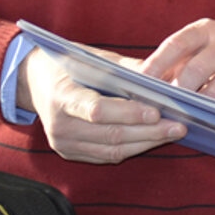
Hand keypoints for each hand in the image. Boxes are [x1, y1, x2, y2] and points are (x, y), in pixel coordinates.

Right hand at [18, 48, 184, 163]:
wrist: (36, 81)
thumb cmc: (71, 65)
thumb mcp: (96, 58)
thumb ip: (127, 70)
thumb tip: (163, 79)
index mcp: (63, 96)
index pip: (97, 110)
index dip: (128, 113)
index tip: (156, 111)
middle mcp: (60, 125)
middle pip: (110, 134)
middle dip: (149, 132)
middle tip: (178, 125)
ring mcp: (63, 143)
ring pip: (111, 150)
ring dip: (146, 143)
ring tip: (172, 132)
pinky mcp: (69, 153)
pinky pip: (106, 156)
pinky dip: (132, 148)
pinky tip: (153, 139)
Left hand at [139, 17, 214, 110]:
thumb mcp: (205, 40)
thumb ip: (178, 58)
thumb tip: (145, 83)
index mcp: (206, 30)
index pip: (176, 44)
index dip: (156, 64)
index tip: (139, 82)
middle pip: (194, 72)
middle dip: (176, 93)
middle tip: (164, 107)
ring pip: (214, 94)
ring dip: (196, 109)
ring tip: (183, 115)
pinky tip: (208, 118)